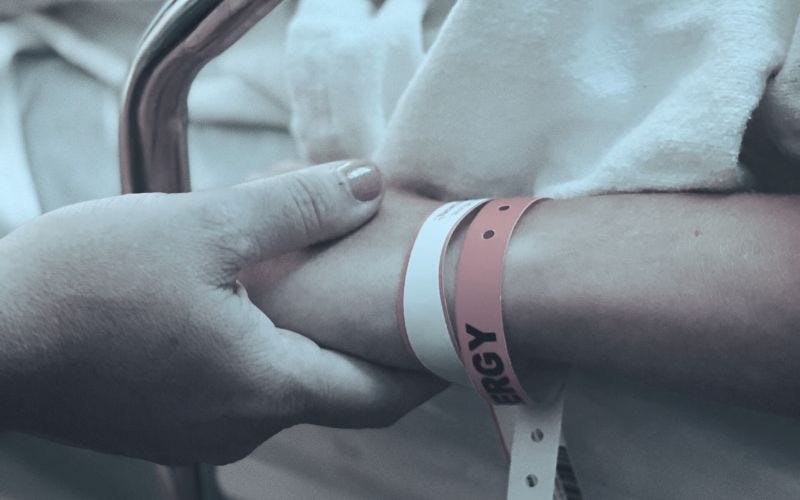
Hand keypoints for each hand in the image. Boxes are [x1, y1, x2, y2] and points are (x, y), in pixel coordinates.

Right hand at [0, 161, 440, 464]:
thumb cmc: (84, 285)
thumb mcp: (202, 227)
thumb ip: (296, 210)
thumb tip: (365, 187)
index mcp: (265, 386)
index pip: (376, 396)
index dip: (422, 372)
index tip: (454, 346)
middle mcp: (242, 425)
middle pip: (335, 395)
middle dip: (373, 357)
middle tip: (399, 309)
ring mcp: (201, 431)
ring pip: (285, 391)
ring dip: (314, 350)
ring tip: (330, 298)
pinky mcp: (167, 422)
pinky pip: (241, 392)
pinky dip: (267, 357)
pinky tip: (255, 313)